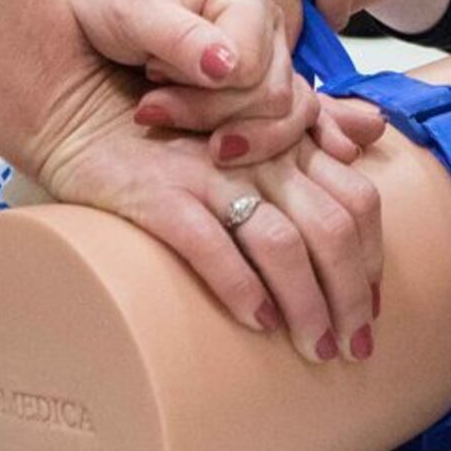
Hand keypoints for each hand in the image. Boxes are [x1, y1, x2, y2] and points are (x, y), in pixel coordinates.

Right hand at [17, 73, 384, 368]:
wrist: (78, 103)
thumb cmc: (164, 119)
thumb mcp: (242, 116)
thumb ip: (307, 123)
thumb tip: (372, 131)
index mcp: (281, 138)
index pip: (355, 197)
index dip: (371, 256)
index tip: (369, 302)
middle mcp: (256, 154)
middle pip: (332, 228)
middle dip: (349, 295)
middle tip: (353, 345)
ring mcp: (209, 173)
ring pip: (283, 244)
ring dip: (308, 306)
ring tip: (315, 347)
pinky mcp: (160, 195)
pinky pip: (213, 245)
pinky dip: (242, 288)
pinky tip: (257, 321)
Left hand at [54, 0, 336, 172]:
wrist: (94, 4)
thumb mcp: (133, 9)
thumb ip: (180, 37)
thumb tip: (226, 69)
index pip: (251, 63)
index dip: (202, 84)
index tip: (151, 71)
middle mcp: (269, 26)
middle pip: (270, 96)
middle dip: (207, 112)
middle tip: (149, 104)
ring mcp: (272, 62)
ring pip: (282, 118)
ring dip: (225, 132)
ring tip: (168, 120)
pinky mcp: (263, 93)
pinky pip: (285, 129)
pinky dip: (251, 145)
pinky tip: (211, 147)